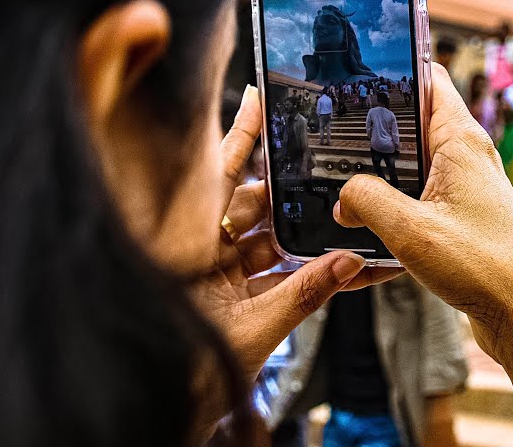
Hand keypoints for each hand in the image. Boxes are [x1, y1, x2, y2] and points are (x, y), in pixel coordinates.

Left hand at [190, 87, 400, 381]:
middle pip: (251, 203)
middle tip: (328, 166)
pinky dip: (303, 274)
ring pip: (267, 241)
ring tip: (346, 219)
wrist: (165, 418)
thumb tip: (348, 263)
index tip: (260, 97)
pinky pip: (274, 279)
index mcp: (189, 242)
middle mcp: (201, 252)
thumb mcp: (252, 333)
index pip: (218, 172)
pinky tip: (339, 267)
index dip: (241, 133)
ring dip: (304, 235)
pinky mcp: (233, 305)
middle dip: (291, 189)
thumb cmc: (183, 374)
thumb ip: (303, 296)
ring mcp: (217, 279)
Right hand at [335, 65, 512, 365]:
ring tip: (337, 198)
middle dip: (370, 135)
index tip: (355, 72)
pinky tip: (363, 256)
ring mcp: (465, 190)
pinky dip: (391, 223)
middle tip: (328, 141)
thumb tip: (343, 197)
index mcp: (462, 142)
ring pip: (409, 172)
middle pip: (410, 127)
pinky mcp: (461, 222)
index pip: (428, 79)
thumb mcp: (410, 230)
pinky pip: (415, 210)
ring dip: (376, 186)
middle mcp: (467, 159)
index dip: (394, 70)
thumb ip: (367, 200)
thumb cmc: (485, 268)